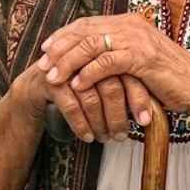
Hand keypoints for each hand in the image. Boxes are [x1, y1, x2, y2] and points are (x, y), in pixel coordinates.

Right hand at [12, 57, 149, 142]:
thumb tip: (152, 109)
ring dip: (100, 122)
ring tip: (106, 139)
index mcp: (103, 51)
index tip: (145, 121)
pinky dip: (81, 124)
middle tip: (123, 135)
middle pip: (110, 85)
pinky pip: (70, 104)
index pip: (128, 73)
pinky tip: (88, 137)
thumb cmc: (75, 85)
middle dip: (118, 115)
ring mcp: (67, 66)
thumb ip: (124, 85)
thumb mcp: (102, 82)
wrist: (37, 85)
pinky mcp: (51, 79)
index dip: (138, 98)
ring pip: (91, 96)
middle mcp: (86, 56)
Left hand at [36, 13, 189, 113]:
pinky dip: (89, 73)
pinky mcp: (143, 57)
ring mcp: (137, 39)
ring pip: (91, 45)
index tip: (45, 48)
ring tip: (53, 76)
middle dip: (60, 48)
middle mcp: (130, 25)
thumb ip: (115, 53)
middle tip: (42, 64)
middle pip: (84, 31)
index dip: (63, 35)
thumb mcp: (136, 59)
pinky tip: (77, 85)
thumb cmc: (167, 78)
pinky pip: (108, 63)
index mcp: (128, 22)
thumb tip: (85, 59)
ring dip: (68, 62)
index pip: (86, 23)